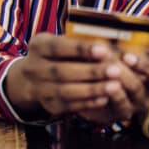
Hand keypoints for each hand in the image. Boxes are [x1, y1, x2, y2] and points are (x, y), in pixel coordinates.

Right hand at [5, 33, 148, 122]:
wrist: (31, 78)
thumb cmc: (58, 54)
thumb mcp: (61, 43)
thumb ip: (80, 44)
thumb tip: (110, 45)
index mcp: (38, 46)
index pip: (58, 47)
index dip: (81, 49)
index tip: (105, 50)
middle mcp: (33, 68)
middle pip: (62, 72)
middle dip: (91, 72)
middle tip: (116, 71)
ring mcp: (39, 89)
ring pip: (66, 92)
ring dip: (92, 90)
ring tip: (115, 86)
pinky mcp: (48, 105)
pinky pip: (68, 106)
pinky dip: (88, 103)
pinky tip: (105, 98)